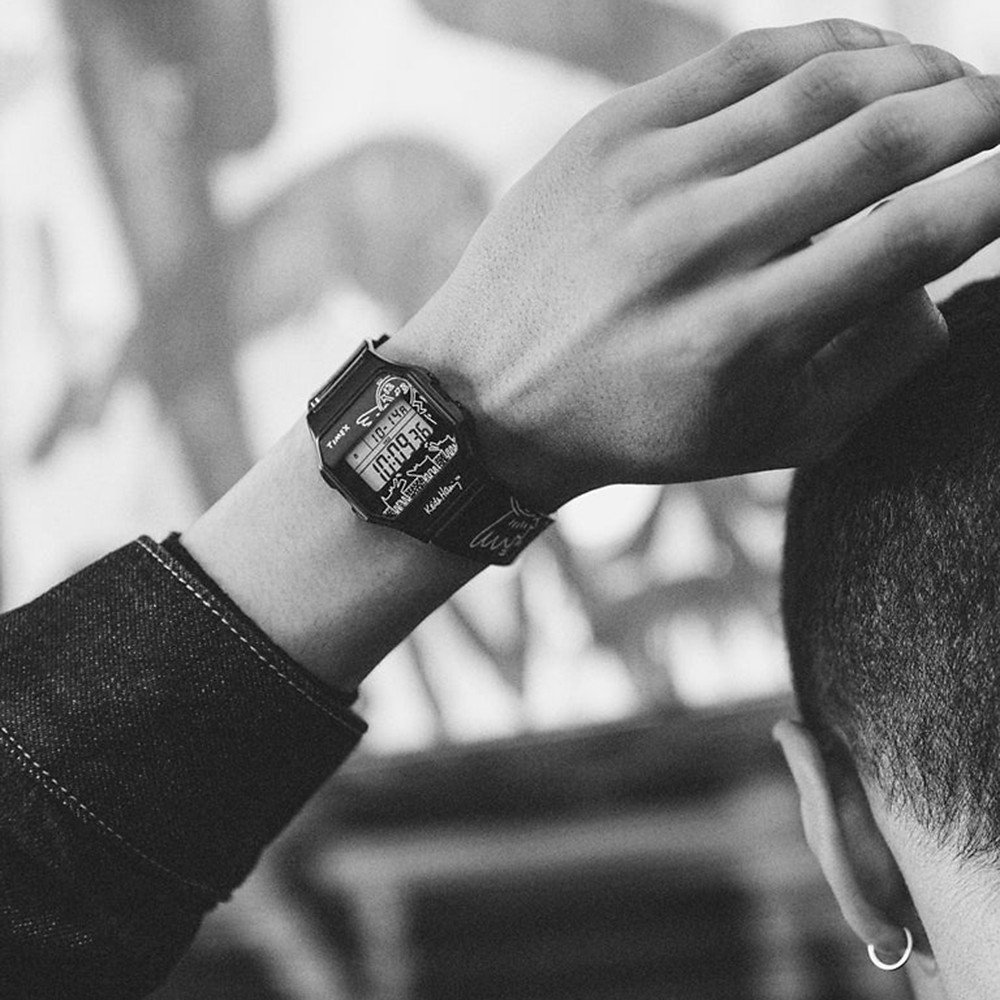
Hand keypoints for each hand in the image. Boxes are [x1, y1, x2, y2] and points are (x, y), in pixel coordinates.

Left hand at [386, 19, 999, 508]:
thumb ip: (876, 363)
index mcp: (741, 338)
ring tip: (954, 84)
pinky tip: (872, 58)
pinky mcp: (608, 132)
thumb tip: (944, 266)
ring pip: (823, 82)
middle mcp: (696, 248)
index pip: (914, 237)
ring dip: (917, 68)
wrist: (491, 393)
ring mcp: (646, 177)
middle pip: (884, 141)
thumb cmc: (640, 425)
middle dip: (981, 113)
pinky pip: (744, 59)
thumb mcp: (766, 438)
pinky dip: (829, 47)